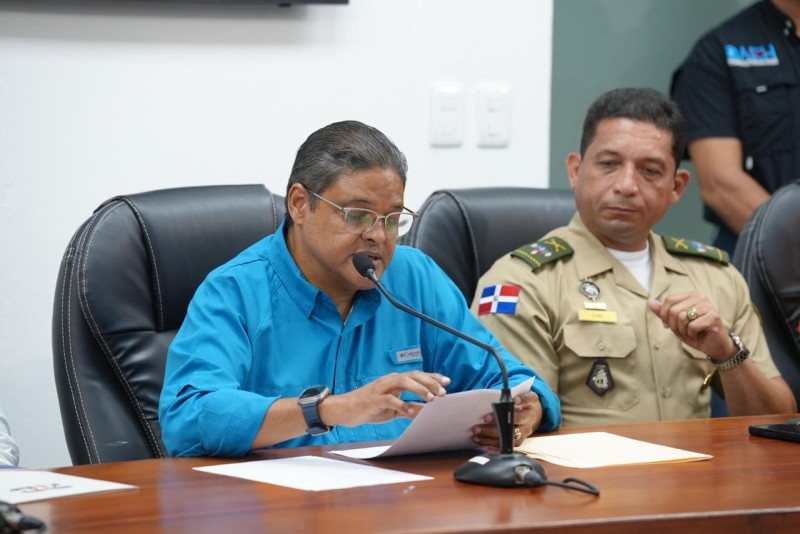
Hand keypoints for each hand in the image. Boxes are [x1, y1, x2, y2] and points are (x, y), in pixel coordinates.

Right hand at [322, 371, 450, 427]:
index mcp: (395, 381)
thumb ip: (408, 409)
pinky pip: (389, 399)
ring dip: (418, 389)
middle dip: (429, 383)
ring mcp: (381, 388)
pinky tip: (410, 411)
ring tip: (431, 399)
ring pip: (403, 382)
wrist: (345, 409)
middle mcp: (390, 381)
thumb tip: (425, 412)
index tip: (447, 381)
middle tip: (443, 392)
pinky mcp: (374, 399)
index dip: (433, 378)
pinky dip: (401, 404)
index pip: (417, 376)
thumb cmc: (369, 407)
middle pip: (413, 376)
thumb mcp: (392, 410)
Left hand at [471, 391, 541, 449]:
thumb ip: (509, 396)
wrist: (532, 415)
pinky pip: (508, 446)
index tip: (514, 400)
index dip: (522, 400)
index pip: (528, 400)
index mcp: (531, 403)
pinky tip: (484, 446)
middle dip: (499, 420)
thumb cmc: (520, 403)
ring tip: (477, 433)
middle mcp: (529, 418)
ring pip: (510, 436)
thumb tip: (493, 399)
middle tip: (484, 418)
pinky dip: (495, 447)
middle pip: (516, 420)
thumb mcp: (518, 396)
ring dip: (491, 435)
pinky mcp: (520, 441)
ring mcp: (526, 431)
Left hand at [647, 292, 734, 361]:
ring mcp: (708, 306)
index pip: (669, 300)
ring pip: (682, 317)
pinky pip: (692, 326)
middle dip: (674, 325)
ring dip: (682, 330)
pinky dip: (691, 334)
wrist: (714, 346)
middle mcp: (700, 297)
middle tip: (682, 331)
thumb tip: (650, 302)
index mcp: (690, 295)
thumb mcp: (675, 323)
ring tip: (690, 332)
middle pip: (674, 310)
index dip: (664, 315)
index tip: (668, 325)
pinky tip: (698, 334)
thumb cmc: (694, 333)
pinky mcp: (713, 317)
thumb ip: (663, 313)